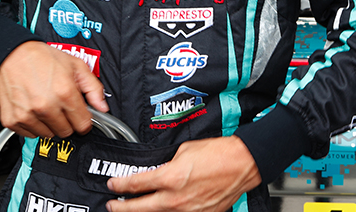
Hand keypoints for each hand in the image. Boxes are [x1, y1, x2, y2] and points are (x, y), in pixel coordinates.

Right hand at [0, 41, 107, 137]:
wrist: (12, 54)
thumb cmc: (43, 58)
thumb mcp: (76, 65)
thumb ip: (93, 88)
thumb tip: (102, 107)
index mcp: (65, 93)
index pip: (83, 125)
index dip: (84, 119)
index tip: (80, 115)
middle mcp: (46, 106)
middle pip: (66, 132)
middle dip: (67, 121)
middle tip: (61, 106)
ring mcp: (27, 115)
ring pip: (48, 135)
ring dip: (49, 124)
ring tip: (45, 105)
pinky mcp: (12, 120)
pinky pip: (30, 134)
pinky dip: (33, 125)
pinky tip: (33, 109)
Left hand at [106, 136, 261, 211]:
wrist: (243, 163)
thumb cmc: (219, 152)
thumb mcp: (186, 150)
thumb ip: (169, 162)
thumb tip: (162, 169)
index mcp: (170, 177)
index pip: (136, 184)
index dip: (120, 184)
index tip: (112, 184)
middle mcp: (176, 199)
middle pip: (140, 208)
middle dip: (122, 207)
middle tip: (112, 205)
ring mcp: (188, 211)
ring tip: (134, 210)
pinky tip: (162, 211)